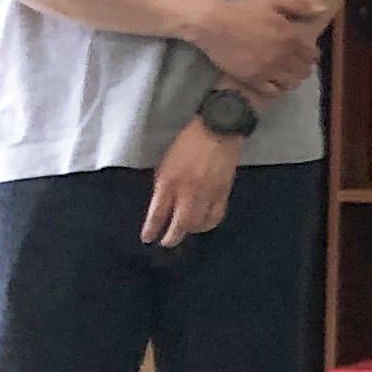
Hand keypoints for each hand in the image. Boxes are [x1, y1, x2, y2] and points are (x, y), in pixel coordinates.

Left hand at [142, 118, 242, 247]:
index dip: (151, 230)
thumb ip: (163, 183)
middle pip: (178, 226)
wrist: (219, 128)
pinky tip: (205, 223)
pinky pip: (216, 215)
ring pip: (198, 224)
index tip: (148, 238)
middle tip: (166, 243)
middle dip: (170, 239)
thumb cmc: (189, 141)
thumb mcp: (166, 161)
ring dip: (190, 231)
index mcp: (168, 182)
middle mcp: (187, 192)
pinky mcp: (223, 192)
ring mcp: (207, 193)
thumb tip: (163, 202)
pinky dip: (209, 223)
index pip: (157, 215)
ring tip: (186, 231)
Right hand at [191, 0, 324, 100]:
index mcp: (291, 36)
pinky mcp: (252, 79)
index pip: (312, 55)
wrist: (213, 23)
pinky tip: (272, 84)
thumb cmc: (243, 10)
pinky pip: (272, 92)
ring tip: (284, 78)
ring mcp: (268, 68)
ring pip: (291, 84)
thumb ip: (300, 7)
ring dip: (291, 82)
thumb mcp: (274, 3)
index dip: (311, 57)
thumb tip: (323, 9)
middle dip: (302, 70)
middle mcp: (283, 54)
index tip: (304, 57)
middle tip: (294, 68)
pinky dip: (276, 90)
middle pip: (304, 71)